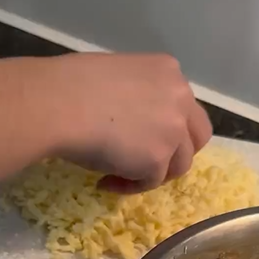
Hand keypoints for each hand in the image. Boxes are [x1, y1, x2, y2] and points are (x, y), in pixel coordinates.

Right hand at [52, 53, 211, 192]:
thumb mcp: (117, 80)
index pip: (184, 107)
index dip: (167, 128)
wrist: (61, 104)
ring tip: (117, 175)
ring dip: (151, 175)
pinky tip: (104, 181)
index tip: (141, 140)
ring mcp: (173, 131)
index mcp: (168, 72)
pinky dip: (129, 186)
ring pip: (178, 165)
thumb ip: (138, 99)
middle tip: (147, 167)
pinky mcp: (158, 159)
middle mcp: (181, 98)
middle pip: (197, 137)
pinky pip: (149, 182)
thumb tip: (131, 126)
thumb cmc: (73, 87)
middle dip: (176, 155)